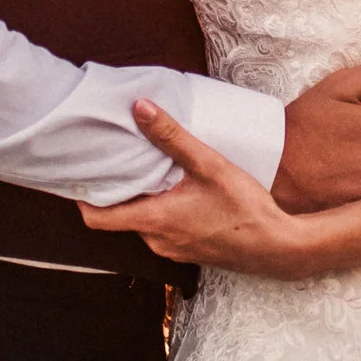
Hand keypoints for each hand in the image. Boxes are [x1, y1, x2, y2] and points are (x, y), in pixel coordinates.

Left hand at [80, 104, 313, 276]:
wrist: (279, 248)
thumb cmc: (245, 210)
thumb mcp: (210, 166)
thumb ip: (173, 137)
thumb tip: (140, 108)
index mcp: (154, 220)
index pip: (97, 218)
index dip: (82, 197)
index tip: (81, 175)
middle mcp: (157, 241)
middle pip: (120, 217)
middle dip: (118, 190)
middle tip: (119, 160)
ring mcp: (173, 250)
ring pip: (144, 223)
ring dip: (144, 200)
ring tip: (150, 171)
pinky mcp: (190, 252)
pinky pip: (164, 231)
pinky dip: (163, 211)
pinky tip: (179, 192)